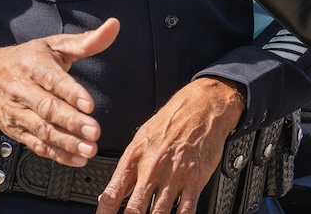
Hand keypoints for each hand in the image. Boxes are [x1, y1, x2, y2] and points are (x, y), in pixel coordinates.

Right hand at [0, 18, 118, 166]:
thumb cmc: (23, 60)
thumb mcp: (52, 44)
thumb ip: (85, 41)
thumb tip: (113, 26)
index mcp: (33, 65)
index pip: (52, 79)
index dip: (71, 92)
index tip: (89, 104)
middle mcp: (22, 90)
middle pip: (47, 108)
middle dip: (72, 122)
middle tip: (94, 131)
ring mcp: (18, 113)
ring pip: (42, 130)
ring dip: (67, 142)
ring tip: (89, 148)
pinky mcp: (17, 131)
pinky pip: (37, 145)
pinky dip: (57, 154)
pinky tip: (76, 158)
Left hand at [94, 77, 245, 213]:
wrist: (202, 107)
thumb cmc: (171, 122)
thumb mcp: (141, 140)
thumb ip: (125, 171)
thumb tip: (108, 195)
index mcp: (135, 158)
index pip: (111, 194)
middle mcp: (152, 169)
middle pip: (134, 210)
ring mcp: (174, 176)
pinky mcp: (195, 180)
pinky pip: (186, 210)